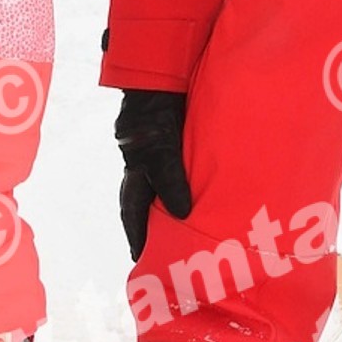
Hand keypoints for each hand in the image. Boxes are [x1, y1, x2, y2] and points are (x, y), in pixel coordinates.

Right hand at [114, 89, 192, 260]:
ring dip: (179, 208)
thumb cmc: (151, 118)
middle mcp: (146, 170)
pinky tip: (209, 195)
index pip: (132, 214)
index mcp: (135, 175)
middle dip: (158, 227)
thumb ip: (170, 181)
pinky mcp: (179, 147)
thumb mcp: (159, 152)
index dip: (137, 237)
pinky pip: (186, 173)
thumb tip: (182, 214)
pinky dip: (193, 187)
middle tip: (171, 252)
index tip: (142, 260)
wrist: (160, 80)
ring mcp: (162, 159)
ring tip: (194, 231)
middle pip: (150, 205)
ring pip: (169, 190)